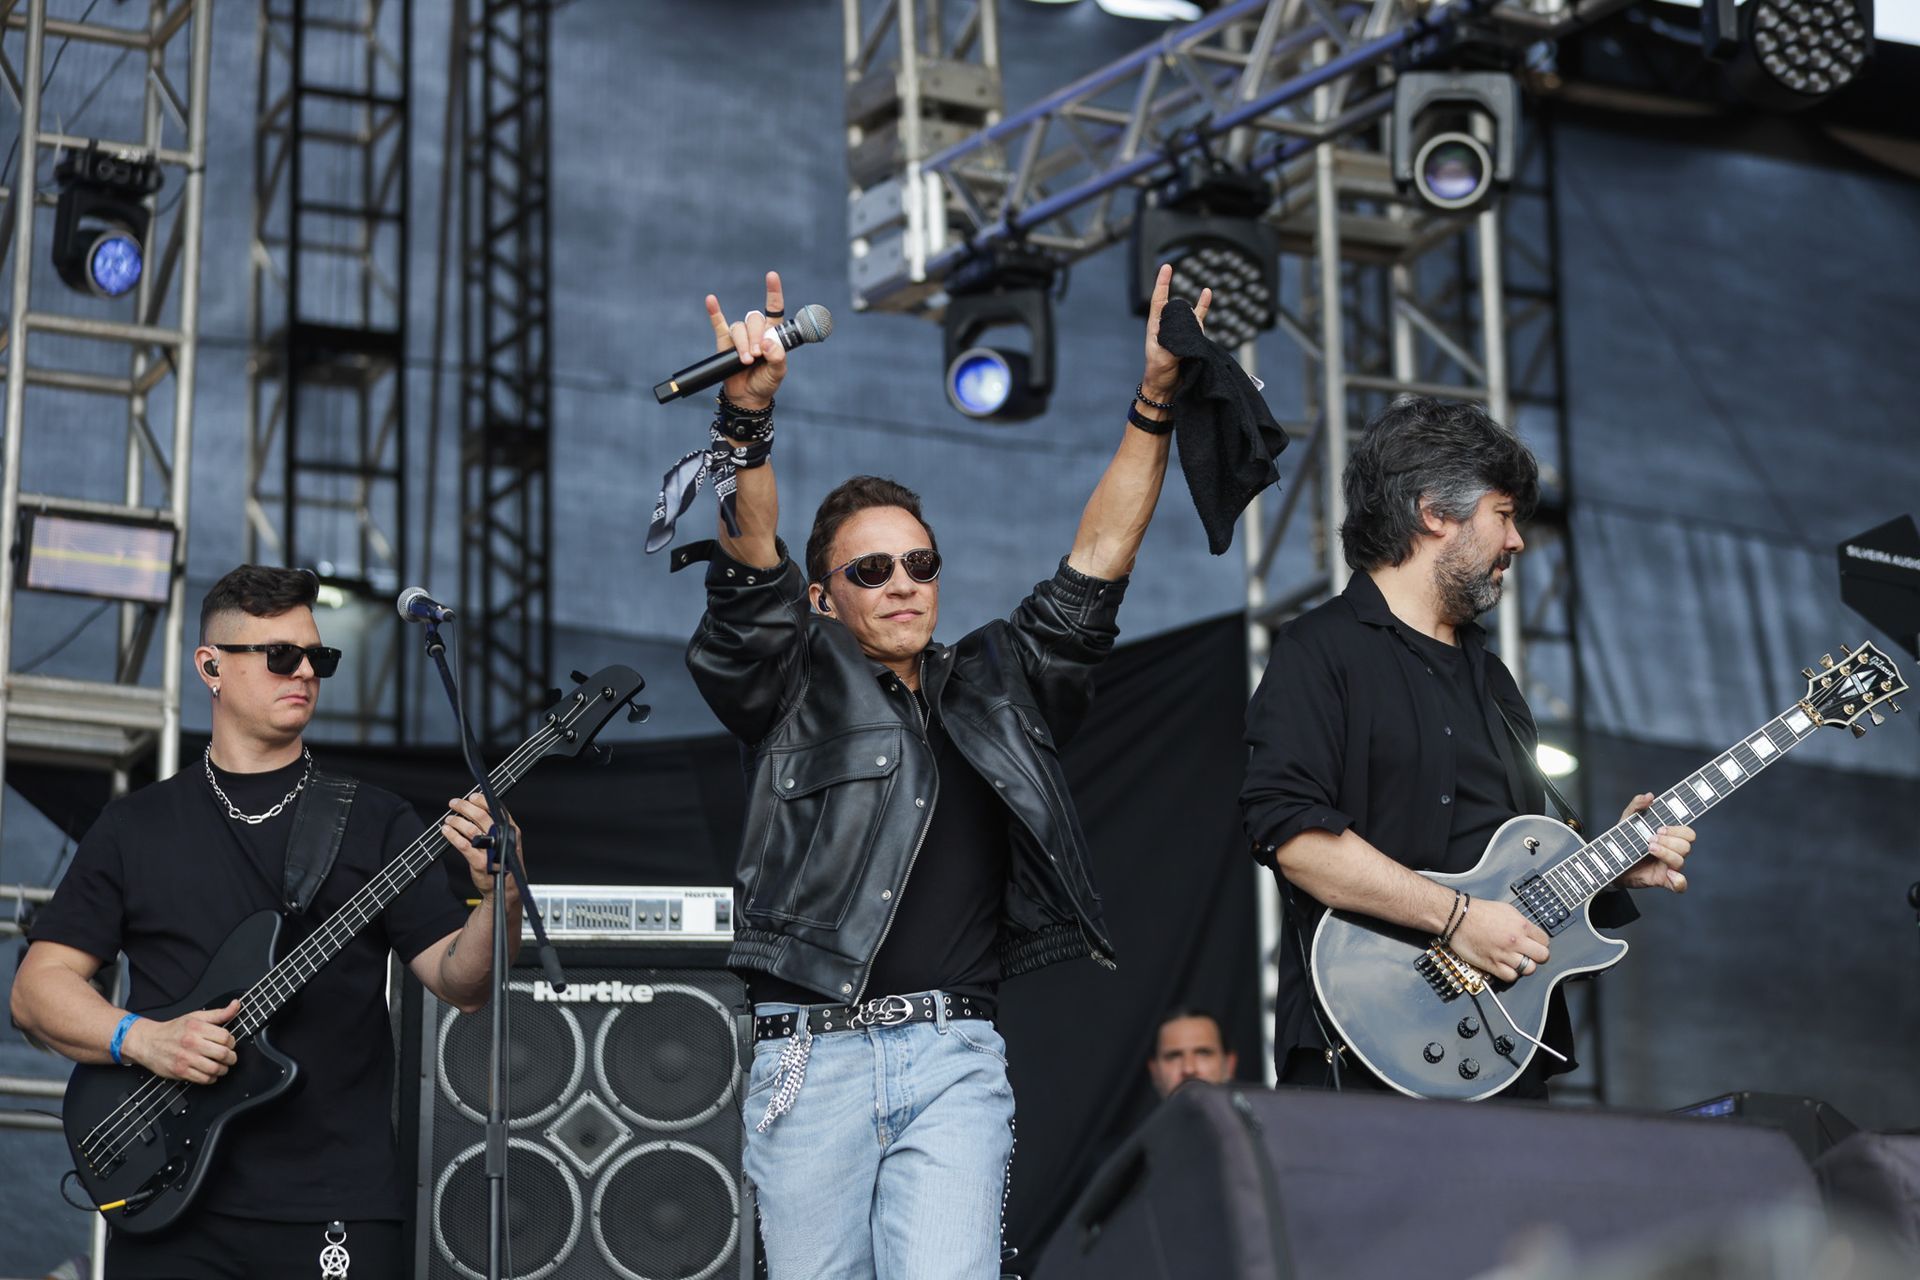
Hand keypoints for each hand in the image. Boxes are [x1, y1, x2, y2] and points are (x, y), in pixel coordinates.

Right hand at [125, 1000, 239, 1083]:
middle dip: (231, 1057)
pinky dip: (211, 1078)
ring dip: (223, 1069)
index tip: (229, 1043)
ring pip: (215, 1068)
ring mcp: (185, 1059)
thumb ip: (218, 1013)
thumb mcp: (196, 1017)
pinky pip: (203, 1079)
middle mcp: (191, 1043)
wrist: (148, 1042)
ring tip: (222, 1066)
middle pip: (222, 1054)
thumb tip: (236, 1005)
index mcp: (197, 1028)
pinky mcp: (180, 1072)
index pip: (225, 1037)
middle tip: (229, 1056)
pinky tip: (210, 1073)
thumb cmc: (173, 1030)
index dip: (231, 1041)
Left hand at [443, 794, 524, 901]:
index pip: (496, 809)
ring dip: (456, 821)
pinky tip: (446, 831)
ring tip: (449, 819)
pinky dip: (452, 835)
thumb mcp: (507, 842)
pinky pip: (463, 844)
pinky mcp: (479, 862)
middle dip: (465, 807)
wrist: (506, 888)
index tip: (472, 796)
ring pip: (470, 829)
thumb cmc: (504, 863)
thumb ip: (496, 827)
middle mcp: (502, 838)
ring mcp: (490, 851)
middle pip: (481, 816)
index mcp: (510, 831)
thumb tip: (477, 809)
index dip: (482, 800)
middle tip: (454, 803)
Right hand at [708, 270, 787, 414]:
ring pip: (739, 329)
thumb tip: (767, 343)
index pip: (774, 309)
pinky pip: (718, 324)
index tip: (771, 276)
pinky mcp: (724, 342)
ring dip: (743, 344)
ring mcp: (739, 336)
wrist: (747, 396)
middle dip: (756, 337)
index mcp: (772, 333)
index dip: (773, 293)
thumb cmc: (766, 382)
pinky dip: (714, 312)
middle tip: (757, 356)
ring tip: (746, 361)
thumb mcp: (778, 372)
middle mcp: (756, 331)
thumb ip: (777, 357)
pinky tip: (711, 300)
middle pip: (754, 320)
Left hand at [1141, 262, 1211, 401]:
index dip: (1162, 283)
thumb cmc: (1159, 374)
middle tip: (1172, 279)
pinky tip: (1207, 293)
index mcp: (1156, 329)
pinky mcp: (1191, 338)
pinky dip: (1203, 307)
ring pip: (1187, 312)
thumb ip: (1174, 346)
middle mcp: (1168, 327)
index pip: (1158, 301)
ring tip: (1202, 298)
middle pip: (1173, 304)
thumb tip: (1186, 334)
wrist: (1166, 390)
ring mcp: (1180, 332)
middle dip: (1173, 293)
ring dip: (1193, 305)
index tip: (1166, 267)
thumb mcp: (1163, 360)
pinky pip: (1198, 320)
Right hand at [1448, 898, 1549, 983]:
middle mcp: (1516, 940)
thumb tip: (1529, 933)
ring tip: (1515, 961)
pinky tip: (1505, 967)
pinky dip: (1510, 974)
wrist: (1456, 917)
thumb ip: (1521, 923)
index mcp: (1521, 925)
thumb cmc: (1478, 912)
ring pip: (1529, 969)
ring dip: (1524, 966)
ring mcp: (1504, 954)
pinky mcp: (1492, 964)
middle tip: (1529, 955)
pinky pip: (1511, 977)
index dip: (1540, 944)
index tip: (1534, 945)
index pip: (1545, 941)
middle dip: (1537, 956)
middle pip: (1542, 956)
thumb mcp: (1506, 910)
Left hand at [1612, 793, 1694, 891]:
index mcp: (1669, 837)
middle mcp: (1672, 851)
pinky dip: (1679, 881)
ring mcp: (1668, 866)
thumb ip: (1636, 806)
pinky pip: (1680, 885)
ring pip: (1681, 861)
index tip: (1660, 827)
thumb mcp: (1626, 821)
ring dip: (1666, 853)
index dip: (1678, 830)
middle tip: (1650, 839)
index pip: (1687, 833)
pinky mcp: (1662, 880)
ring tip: (1648, 848)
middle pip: (1686, 846)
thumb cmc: (1623, 840)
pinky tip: (1670, 874)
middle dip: (1669, 841)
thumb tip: (1649, 796)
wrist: (1608, 862)